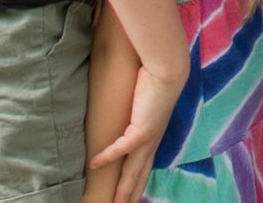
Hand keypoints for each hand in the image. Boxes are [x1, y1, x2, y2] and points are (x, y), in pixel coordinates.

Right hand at [91, 58, 184, 194]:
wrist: (167, 72)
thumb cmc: (155, 83)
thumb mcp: (144, 104)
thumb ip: (133, 113)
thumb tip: (122, 112)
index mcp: (153, 139)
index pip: (143, 169)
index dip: (136, 184)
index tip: (131, 197)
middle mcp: (152, 143)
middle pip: (138, 177)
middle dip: (129, 195)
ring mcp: (148, 139)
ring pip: (132, 172)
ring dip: (122, 189)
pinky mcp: (141, 130)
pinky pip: (120, 148)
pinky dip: (107, 157)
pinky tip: (94, 165)